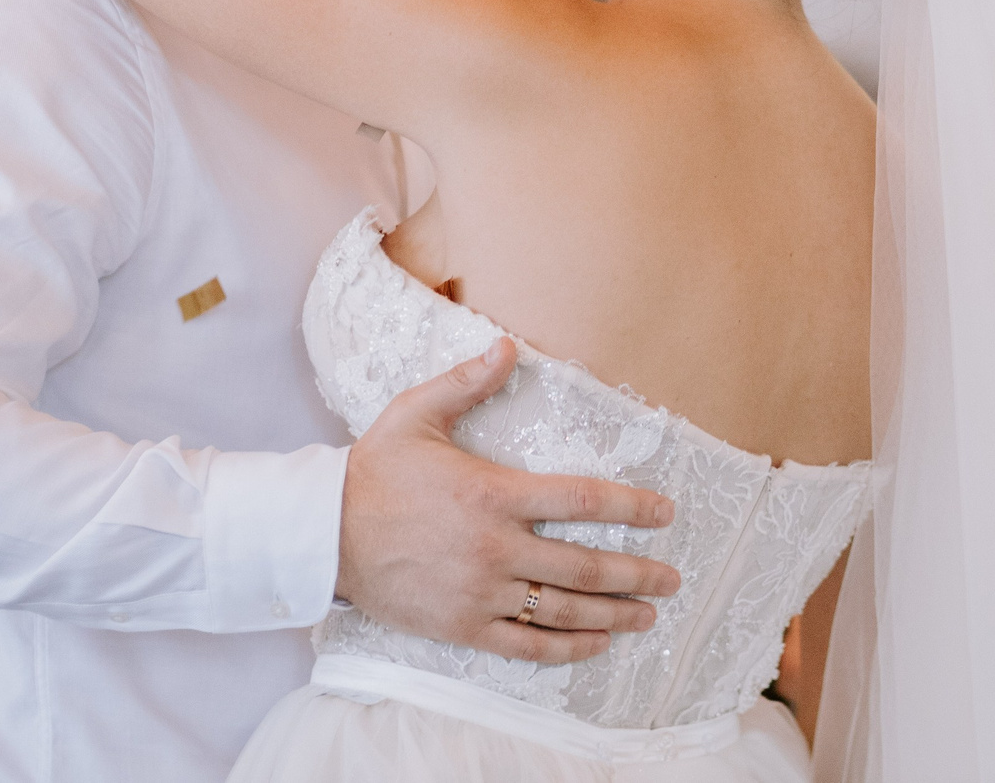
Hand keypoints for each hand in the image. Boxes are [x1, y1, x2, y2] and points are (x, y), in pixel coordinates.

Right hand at [337, 339, 680, 664]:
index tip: (664, 512)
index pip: (581, 500)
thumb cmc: (375, 471)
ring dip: (613, 614)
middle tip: (671, 578)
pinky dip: (566, 648)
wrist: (323, 534)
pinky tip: (596, 645)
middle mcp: (495, 547)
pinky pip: (525, 646)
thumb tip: (507, 346)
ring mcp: (480, 592)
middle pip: (585, 566)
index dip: (630, 507)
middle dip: (637, 573)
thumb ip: (467, 381)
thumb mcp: (417, 414)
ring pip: (562, 609)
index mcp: (494, 494)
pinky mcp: (462, 626)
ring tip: (648, 615)